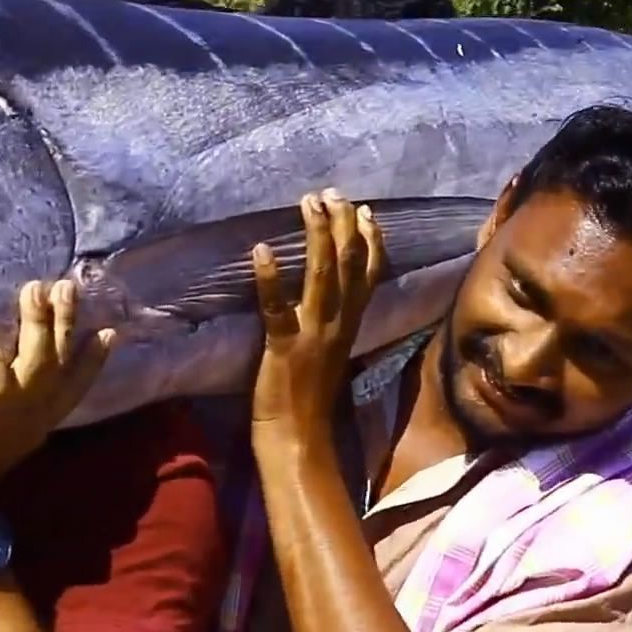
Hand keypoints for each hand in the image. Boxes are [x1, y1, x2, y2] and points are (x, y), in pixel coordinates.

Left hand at [0, 280, 116, 543]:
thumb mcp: (14, 435)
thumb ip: (22, 407)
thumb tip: (19, 373)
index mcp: (47, 419)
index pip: (78, 385)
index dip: (95, 359)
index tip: (109, 331)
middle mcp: (39, 412)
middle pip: (59, 360)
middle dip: (66, 322)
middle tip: (66, 285)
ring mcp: (17, 410)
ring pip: (36, 361)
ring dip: (37, 325)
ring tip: (34, 291)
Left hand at [251, 189, 385, 437]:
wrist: (298, 439)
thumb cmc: (307, 397)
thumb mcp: (329, 351)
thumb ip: (332, 322)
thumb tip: (328, 293)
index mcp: (350, 325)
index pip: (370, 275)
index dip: (371, 241)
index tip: (365, 209)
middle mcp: (338, 324)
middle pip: (350, 265)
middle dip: (343, 225)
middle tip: (332, 192)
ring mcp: (312, 335)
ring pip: (322, 277)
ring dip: (316, 237)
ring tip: (308, 204)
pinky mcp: (283, 348)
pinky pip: (276, 308)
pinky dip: (269, 278)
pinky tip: (260, 251)